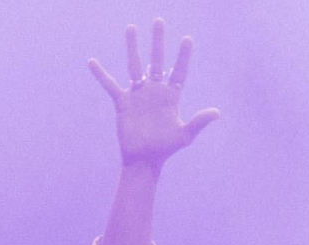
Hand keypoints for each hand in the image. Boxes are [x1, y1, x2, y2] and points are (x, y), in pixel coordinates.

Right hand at [89, 19, 220, 169]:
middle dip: (158, 41)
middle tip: (158, 21)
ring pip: (134, 65)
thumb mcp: (184, 135)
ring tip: (131, 27)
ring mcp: (138, 94)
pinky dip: (101, 74)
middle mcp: (155, 91)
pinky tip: (92, 62)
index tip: (187, 39)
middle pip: (157, 60)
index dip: (183, 56)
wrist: (144, 160)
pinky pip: (110, 85)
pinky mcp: (123, 102)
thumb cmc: (165, 149)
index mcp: (171, 96)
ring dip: (133, 47)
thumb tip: (217, 112)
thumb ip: (199, 122)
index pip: (179, 71)